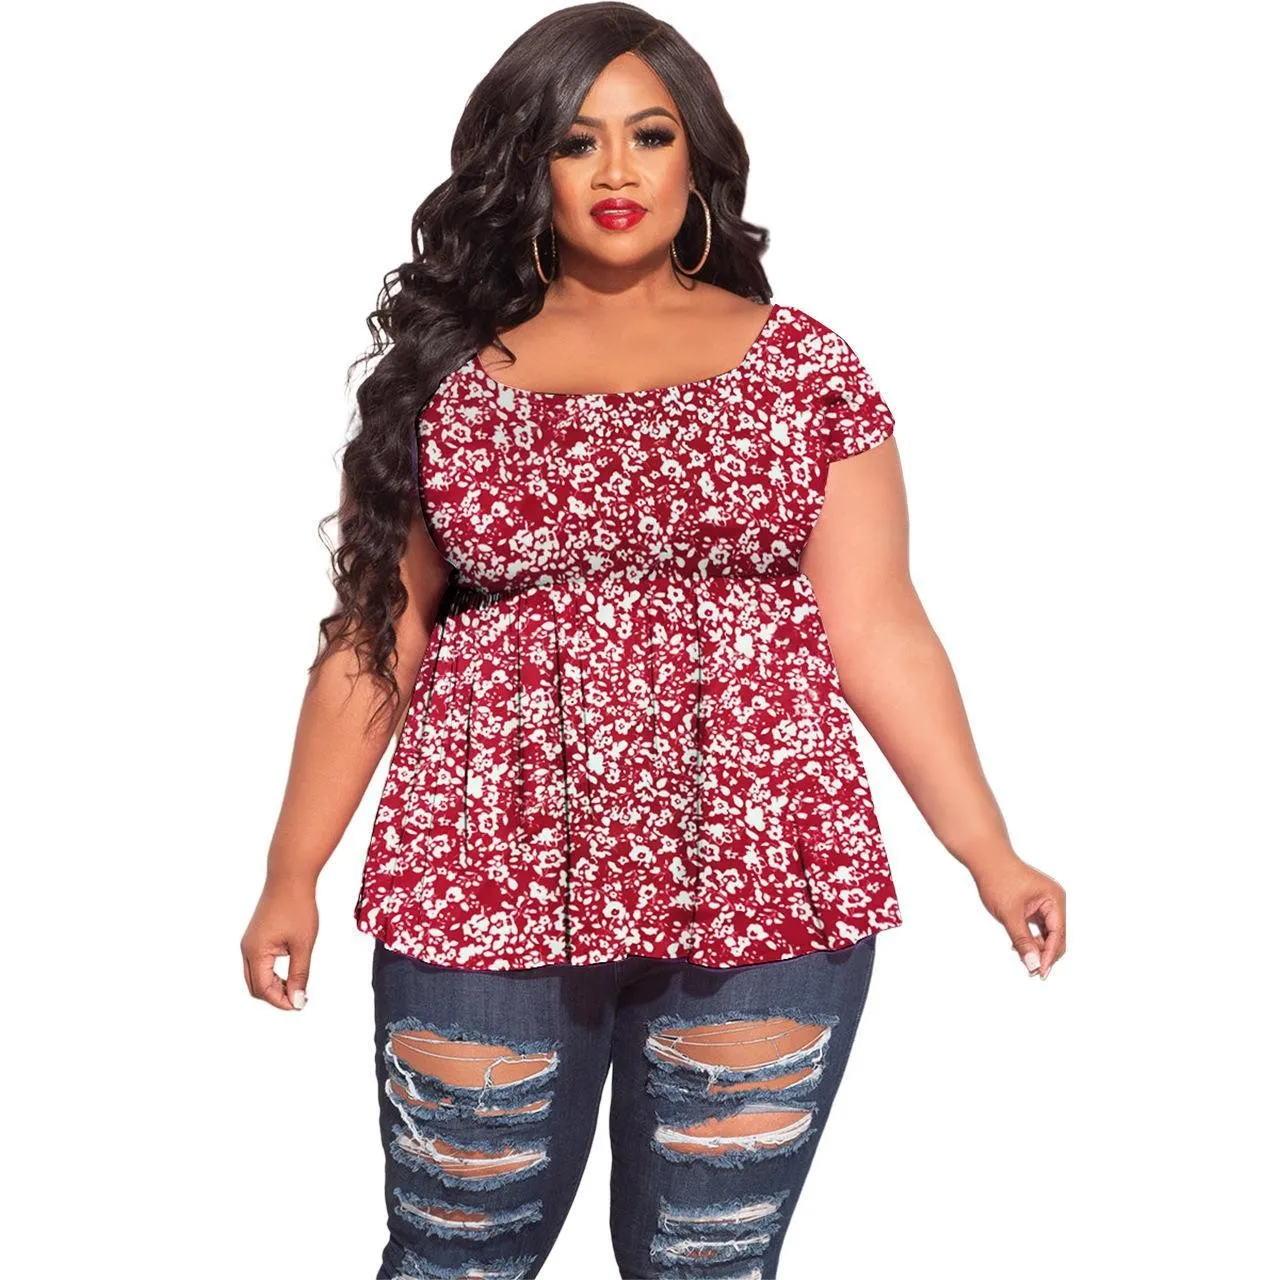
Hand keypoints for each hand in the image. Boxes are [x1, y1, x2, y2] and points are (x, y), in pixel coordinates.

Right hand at [240, 879, 318, 1010]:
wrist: (289, 877)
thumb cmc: (297, 907)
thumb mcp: (303, 944)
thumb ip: (299, 974)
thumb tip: (297, 1001)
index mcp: (255, 953)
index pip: (263, 990)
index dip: (281, 1001)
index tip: (301, 1004)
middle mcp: (247, 950)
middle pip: (255, 987)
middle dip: (275, 996)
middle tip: (299, 998)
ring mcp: (249, 943)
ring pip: (255, 976)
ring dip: (273, 986)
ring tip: (297, 987)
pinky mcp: (255, 937)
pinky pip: (258, 964)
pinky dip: (271, 973)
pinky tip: (290, 972)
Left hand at [972, 854, 1065, 979]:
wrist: (985, 857)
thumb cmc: (997, 880)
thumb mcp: (1009, 914)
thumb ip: (1022, 940)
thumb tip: (1033, 966)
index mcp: (1054, 899)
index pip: (1058, 934)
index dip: (1049, 956)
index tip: (1040, 973)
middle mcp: (1054, 900)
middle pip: (1056, 936)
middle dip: (1045, 954)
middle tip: (1032, 972)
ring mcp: (1045, 902)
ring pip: (1047, 933)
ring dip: (1037, 948)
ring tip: (1025, 963)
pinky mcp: (1035, 904)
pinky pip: (1038, 927)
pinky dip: (1030, 938)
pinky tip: (1018, 948)